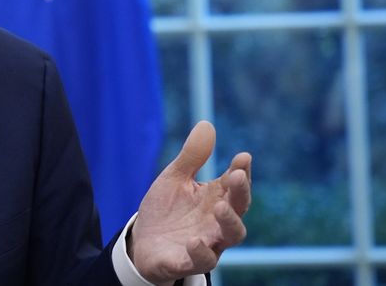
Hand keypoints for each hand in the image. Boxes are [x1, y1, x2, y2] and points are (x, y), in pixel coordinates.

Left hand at [130, 121, 251, 285]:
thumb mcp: (175, 179)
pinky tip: (194, 240)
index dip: (241, 171)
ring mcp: (207, 243)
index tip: (243, 157)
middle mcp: (217, 222)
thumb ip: (192, 156)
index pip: (235, 185)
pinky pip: (202, 261)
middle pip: (239, 209)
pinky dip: (200, 252)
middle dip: (241, 193)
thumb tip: (207, 123)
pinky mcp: (187, 262)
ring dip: (229, 222)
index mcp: (216, 199)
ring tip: (219, 207)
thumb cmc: (166, 209)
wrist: (142, 242)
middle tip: (236, 176)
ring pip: (230, 236)